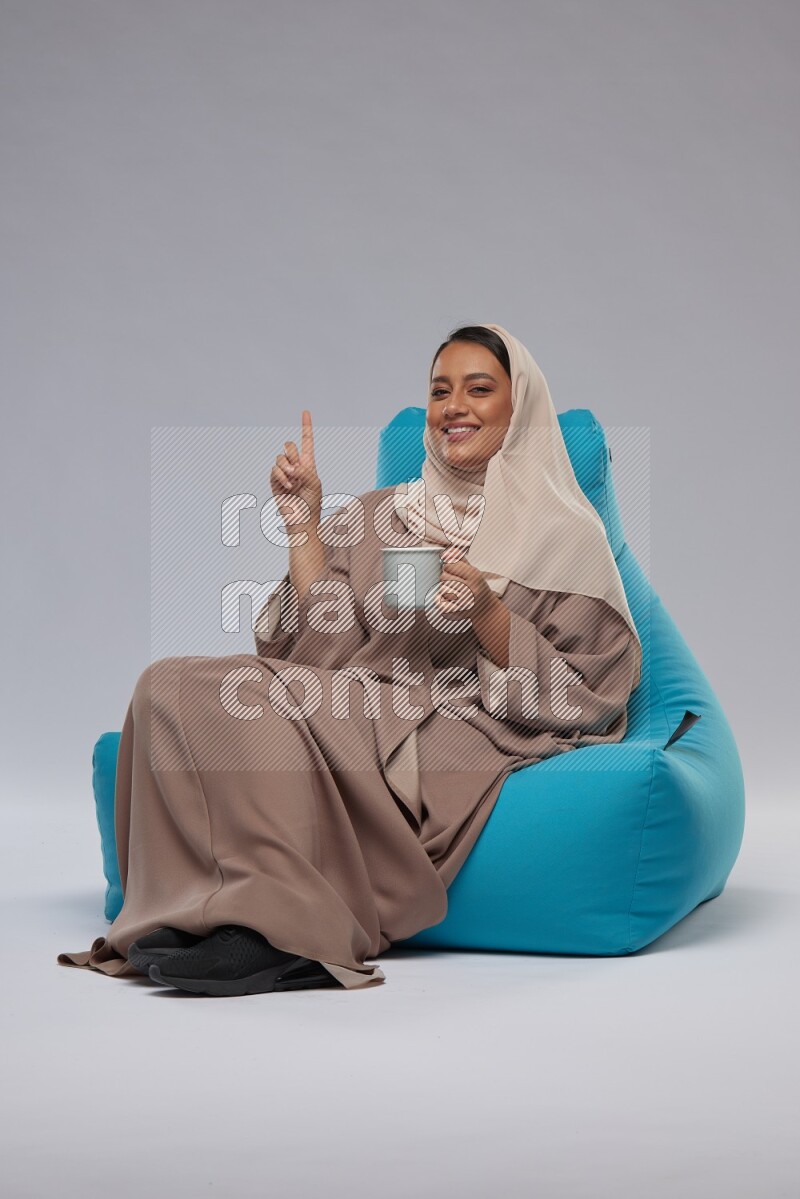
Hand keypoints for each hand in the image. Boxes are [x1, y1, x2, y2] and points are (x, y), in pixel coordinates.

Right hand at [270, 410, 322, 526]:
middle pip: (289, 446)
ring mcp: (284, 474)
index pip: (307, 442)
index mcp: (308, 464)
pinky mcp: (274, 482)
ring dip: (286, 467)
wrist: (301, 520)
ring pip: (280, 458)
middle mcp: (295, 466)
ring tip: (293, 481)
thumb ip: (305, 470)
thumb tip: (291, 466)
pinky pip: (274, 470)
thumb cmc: (311, 503)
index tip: (306, 412)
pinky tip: (288, 486)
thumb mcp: (314, 483)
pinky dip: (281, 477)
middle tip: (297, 469)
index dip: (306, 426)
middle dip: (292, 453)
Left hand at [435, 548, 494, 621]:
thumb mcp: (473, 571)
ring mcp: (463, 602)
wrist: (486, 609)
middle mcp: (470, 589)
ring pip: (442, 589)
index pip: (448, 565)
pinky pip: (440, 602)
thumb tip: (446, 552)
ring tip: (456, 592)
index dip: (449, 567)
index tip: (456, 573)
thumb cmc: (477, 587)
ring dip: (445, 590)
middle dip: (447, 579)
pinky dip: (441, 600)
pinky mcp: (456, 612)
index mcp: (475, 576)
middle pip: (443, 577)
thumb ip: (460, 560)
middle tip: (457, 584)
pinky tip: (450, 600)